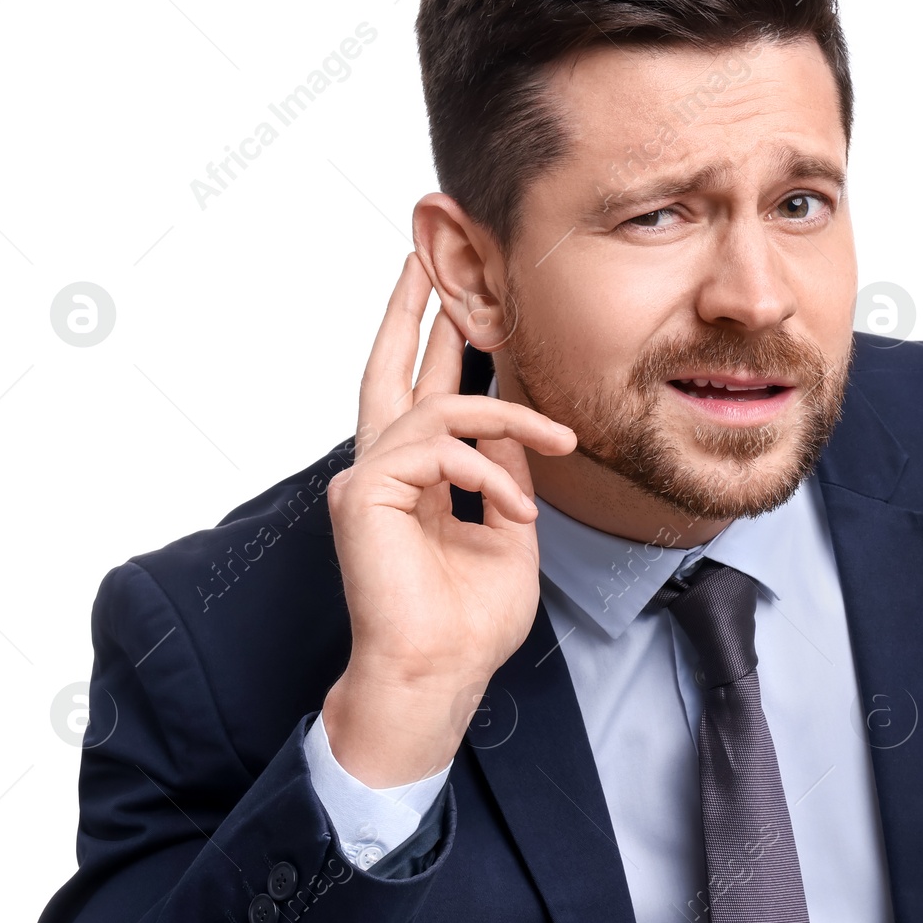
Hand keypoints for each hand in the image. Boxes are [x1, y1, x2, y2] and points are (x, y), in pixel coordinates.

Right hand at [320, 253, 575, 786]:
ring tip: (559, 443)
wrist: (439, 672)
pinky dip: (487, 473)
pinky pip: (437, 450)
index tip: (453, 297)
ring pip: (440, 406)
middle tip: (423, 250)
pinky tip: (513, 509)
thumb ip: (507, 472)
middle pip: (389, 368)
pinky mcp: (364, 495)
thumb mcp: (508, 532)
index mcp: (416, 477)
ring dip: (509, 417)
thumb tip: (516, 424)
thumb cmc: (470, 621)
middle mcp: (384, 468)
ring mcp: (368, 479)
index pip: (423, 394)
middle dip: (410, 308)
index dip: (436, 342)